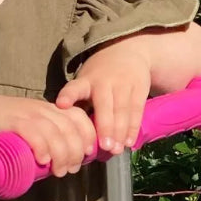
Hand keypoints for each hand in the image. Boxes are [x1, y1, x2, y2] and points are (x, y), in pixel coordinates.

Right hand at [0, 94, 97, 176]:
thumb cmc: (1, 126)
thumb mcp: (29, 125)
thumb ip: (45, 137)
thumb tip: (62, 163)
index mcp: (49, 109)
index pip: (79, 117)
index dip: (88, 137)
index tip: (87, 155)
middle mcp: (42, 109)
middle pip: (70, 129)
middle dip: (76, 153)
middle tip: (70, 170)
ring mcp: (27, 114)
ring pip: (54, 133)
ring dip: (62, 155)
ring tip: (58, 172)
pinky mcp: (12, 121)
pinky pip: (32, 133)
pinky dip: (41, 148)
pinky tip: (43, 161)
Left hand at [56, 39, 152, 153]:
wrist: (129, 50)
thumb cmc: (101, 74)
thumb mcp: (86, 81)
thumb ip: (81, 104)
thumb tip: (72, 134)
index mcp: (86, 81)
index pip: (76, 87)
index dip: (69, 96)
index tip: (61, 104)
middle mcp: (105, 81)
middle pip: (105, 105)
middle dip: (105, 126)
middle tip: (104, 147)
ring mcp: (123, 84)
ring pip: (122, 110)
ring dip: (120, 132)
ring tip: (116, 150)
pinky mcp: (139, 87)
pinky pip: (136, 110)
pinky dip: (133, 127)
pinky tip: (129, 142)